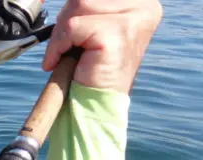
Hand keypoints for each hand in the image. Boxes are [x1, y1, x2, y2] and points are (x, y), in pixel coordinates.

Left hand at [42, 0, 162, 93]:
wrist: (94, 106)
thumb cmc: (92, 70)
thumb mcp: (94, 27)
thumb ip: (90, 7)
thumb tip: (72, 0)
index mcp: (143, 1)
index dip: (76, 9)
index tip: (72, 32)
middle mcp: (145, 4)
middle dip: (67, 20)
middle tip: (67, 47)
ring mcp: (133, 17)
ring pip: (78, 4)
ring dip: (62, 34)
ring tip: (67, 55)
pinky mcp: (117, 32)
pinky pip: (71, 26)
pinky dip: (58, 45)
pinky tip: (60, 62)